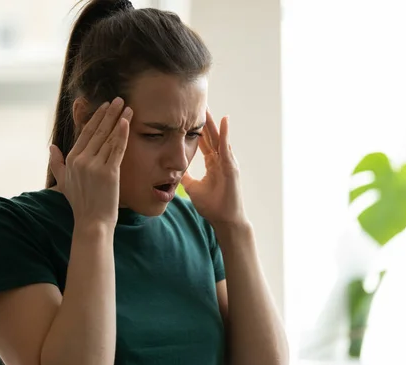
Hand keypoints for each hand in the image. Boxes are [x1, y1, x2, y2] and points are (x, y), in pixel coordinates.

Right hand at [49, 97, 132, 227]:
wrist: (92, 222)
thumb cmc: (81, 204)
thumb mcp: (63, 182)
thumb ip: (56, 163)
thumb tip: (51, 147)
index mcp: (71, 159)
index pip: (85, 133)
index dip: (96, 118)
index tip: (105, 106)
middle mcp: (81, 160)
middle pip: (98, 131)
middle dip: (109, 113)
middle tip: (119, 100)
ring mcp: (95, 166)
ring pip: (108, 137)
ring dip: (119, 120)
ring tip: (128, 107)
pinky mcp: (109, 173)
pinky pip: (117, 149)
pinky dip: (122, 134)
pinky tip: (127, 122)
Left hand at [181, 110, 246, 225]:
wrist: (225, 220)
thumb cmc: (213, 206)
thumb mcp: (192, 188)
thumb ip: (185, 177)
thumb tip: (173, 170)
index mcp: (213, 164)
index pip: (204, 141)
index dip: (197, 129)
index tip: (189, 115)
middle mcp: (222, 160)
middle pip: (211, 136)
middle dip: (204, 121)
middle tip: (198, 103)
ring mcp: (228, 162)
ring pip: (219, 138)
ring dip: (214, 122)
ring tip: (208, 107)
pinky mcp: (232, 167)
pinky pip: (227, 147)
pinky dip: (225, 133)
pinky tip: (223, 120)